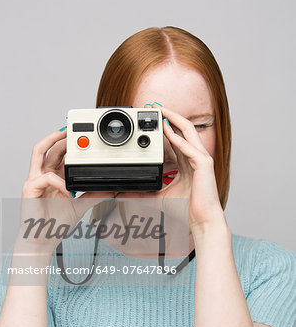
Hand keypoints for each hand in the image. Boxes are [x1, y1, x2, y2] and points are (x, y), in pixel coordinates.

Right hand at [18, 128, 113, 252]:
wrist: (44, 240)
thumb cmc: (56, 223)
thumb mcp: (80, 206)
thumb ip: (92, 196)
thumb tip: (109, 191)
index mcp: (54, 177)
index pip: (60, 155)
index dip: (69, 145)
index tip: (82, 138)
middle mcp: (44, 175)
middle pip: (50, 148)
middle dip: (62, 138)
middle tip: (76, 131)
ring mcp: (35, 180)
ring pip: (39, 151)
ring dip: (52, 141)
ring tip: (64, 135)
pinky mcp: (30, 188)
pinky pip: (46, 177)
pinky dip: (60, 182)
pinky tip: (69, 192)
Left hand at [117, 103, 224, 230]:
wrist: (201, 220)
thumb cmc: (186, 209)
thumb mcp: (159, 197)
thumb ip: (143, 192)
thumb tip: (122, 194)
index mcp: (187, 162)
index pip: (176, 137)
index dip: (165, 126)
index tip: (151, 118)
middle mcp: (195, 156)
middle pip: (182, 128)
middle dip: (168, 115)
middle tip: (153, 106)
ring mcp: (201, 158)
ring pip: (188, 131)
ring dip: (174, 119)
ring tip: (160, 110)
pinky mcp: (204, 164)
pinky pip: (190, 147)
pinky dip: (178, 138)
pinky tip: (167, 132)